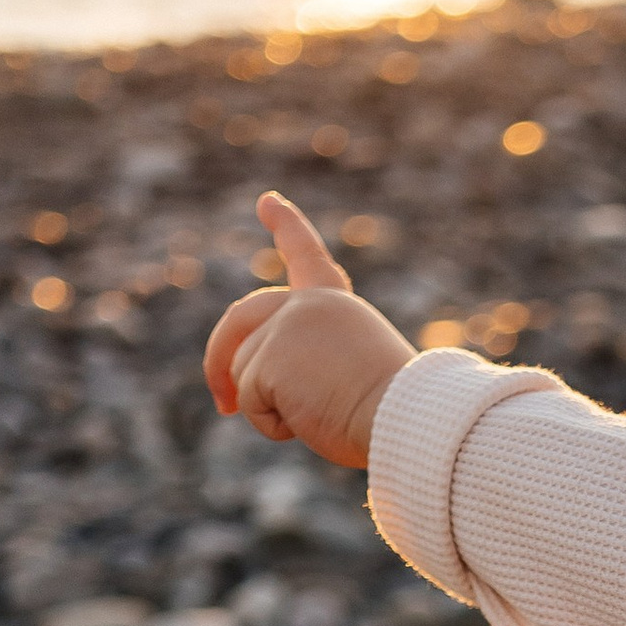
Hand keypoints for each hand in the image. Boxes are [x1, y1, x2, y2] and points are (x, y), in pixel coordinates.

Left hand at [202, 194, 414, 469]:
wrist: (407, 417)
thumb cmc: (392, 412)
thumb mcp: (352, 372)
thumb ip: (308, 361)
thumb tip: (249, 387)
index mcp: (337, 304)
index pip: (307, 257)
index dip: (287, 226)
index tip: (268, 201)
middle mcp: (308, 304)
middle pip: (241, 319)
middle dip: (219, 359)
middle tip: (222, 401)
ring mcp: (285, 326)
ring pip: (244, 371)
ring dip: (267, 405)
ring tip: (318, 414)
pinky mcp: (268, 358)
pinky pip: (249, 401)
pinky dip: (272, 424)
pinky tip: (309, 422)